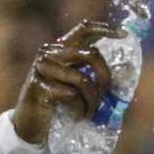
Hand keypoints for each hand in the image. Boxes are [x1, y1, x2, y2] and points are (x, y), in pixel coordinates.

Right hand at [13, 19, 115, 147]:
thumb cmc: (56, 104)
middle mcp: (50, 53)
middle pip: (90, 54)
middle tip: (106, 94)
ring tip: (91, 112)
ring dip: (92, 100)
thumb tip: (124, 72)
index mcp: (60, 48)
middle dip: (105, 76)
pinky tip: (77, 116)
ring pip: (82, 79)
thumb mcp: (73, 84)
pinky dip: (79, 109)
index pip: (83, 29)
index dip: (105, 29)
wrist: (29, 124)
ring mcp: (42, 69)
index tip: (124, 35)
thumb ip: (89, 72)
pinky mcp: (38, 87)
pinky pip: (71, 95)